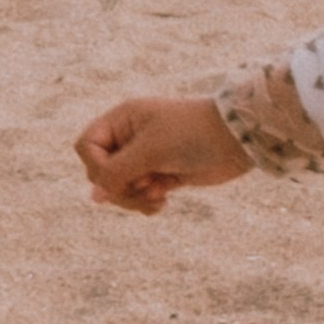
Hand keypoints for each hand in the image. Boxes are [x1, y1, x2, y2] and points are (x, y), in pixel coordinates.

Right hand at [76, 93, 252, 216]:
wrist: (237, 139)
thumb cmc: (191, 134)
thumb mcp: (148, 151)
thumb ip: (116, 174)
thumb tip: (94, 198)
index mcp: (122, 120)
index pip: (87, 147)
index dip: (95, 167)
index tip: (117, 175)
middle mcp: (130, 137)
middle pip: (101, 172)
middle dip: (119, 187)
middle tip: (143, 189)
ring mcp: (146, 157)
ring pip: (120, 188)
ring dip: (134, 199)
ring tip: (157, 198)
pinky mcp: (163, 174)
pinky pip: (141, 195)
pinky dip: (147, 203)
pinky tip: (163, 202)